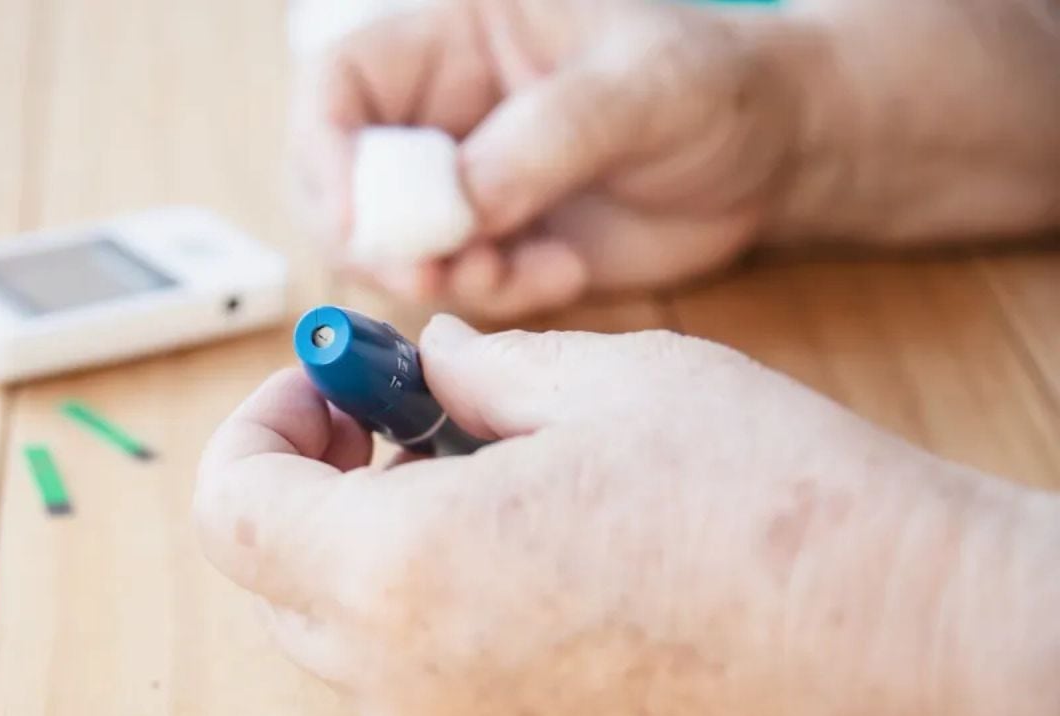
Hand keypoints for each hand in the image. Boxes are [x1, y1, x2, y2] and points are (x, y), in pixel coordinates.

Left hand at [194, 316, 1059, 715]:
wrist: (902, 656)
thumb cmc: (765, 506)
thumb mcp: (600, 380)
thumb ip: (476, 371)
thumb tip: (430, 366)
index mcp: (393, 571)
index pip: (231, 506)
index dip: (263, 427)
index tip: (326, 386)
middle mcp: (401, 680)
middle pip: (279, 575)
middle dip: (321, 482)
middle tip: (408, 418)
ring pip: (348, 634)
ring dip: (379, 548)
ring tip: (491, 481)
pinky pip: (422, 687)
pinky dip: (435, 616)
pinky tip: (535, 561)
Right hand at [293, 0, 799, 317]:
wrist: (774, 158)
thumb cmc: (715, 84)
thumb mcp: (643, 87)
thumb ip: (546, 137)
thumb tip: (459, 204)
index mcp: (453, 37)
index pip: (338, 86)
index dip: (323, 155)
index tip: (357, 225)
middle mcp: (440, 110)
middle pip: (340, 180)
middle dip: (377, 239)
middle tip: (434, 273)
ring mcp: (461, 183)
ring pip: (391, 247)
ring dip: (443, 276)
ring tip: (526, 269)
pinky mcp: (492, 244)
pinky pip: (453, 287)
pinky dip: (495, 296)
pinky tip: (566, 271)